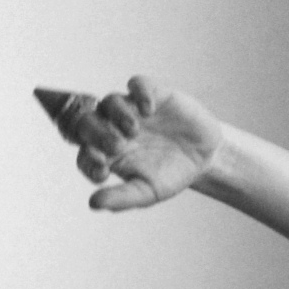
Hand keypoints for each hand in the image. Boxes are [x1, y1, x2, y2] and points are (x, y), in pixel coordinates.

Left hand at [36, 74, 224, 212]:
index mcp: (107, 155)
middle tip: (116, 146)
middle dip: (96, 134)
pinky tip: (149, 110)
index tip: (103, 171)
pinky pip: (137, 84)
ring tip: (133, 129)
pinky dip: (140, 93)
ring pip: (109, 102)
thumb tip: (93, 204)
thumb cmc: (170, 176)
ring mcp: (131, 109)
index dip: (88, 161)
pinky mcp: (151, 93)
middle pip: (88, 123)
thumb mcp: (147, 192)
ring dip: (117, 114)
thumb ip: (121, 198)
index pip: (84, 155)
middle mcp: (113, 129)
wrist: (204, 157)